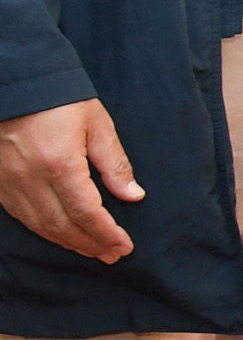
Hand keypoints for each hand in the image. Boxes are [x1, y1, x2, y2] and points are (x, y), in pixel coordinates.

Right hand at [0, 99, 141, 262]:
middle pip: (62, 226)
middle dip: (90, 244)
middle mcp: (31, 178)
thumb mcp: (96, 124)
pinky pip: (21, 216)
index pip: (86, 212)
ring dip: (68, 242)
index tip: (124, 246)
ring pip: (40, 225)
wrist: (15, 84)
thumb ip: (114, 163)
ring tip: (93, 250)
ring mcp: (10, 182)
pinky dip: (44, 230)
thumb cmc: (59, 98)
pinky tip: (61, 234)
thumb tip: (133, 196)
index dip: (106, 234)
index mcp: (60, 164)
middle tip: (113, 255)